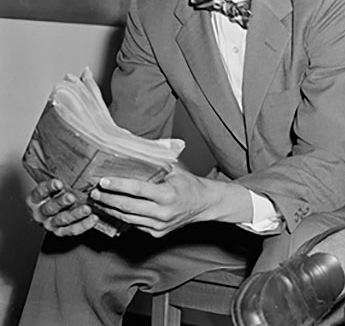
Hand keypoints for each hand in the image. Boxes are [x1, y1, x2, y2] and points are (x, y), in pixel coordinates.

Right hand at [26, 178, 98, 236]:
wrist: (61, 207)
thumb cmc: (60, 190)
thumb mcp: (57, 182)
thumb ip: (62, 173)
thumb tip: (72, 153)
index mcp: (36, 199)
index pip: (39, 192)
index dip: (48, 188)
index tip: (58, 183)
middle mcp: (41, 212)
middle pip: (49, 208)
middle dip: (61, 202)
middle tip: (71, 197)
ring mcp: (50, 223)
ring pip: (61, 220)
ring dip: (75, 214)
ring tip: (87, 209)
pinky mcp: (61, 231)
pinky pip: (72, 230)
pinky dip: (83, 225)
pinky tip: (93, 218)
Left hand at [90, 167, 211, 237]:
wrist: (205, 205)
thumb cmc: (189, 185)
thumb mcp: (175, 171)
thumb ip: (156, 167)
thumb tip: (133, 156)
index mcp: (167, 195)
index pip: (137, 189)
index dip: (118, 185)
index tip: (103, 181)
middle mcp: (162, 212)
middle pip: (127, 206)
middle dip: (108, 199)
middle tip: (94, 192)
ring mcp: (158, 225)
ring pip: (127, 218)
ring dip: (111, 210)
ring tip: (99, 201)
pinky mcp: (156, 233)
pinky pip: (134, 225)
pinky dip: (122, 217)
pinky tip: (113, 210)